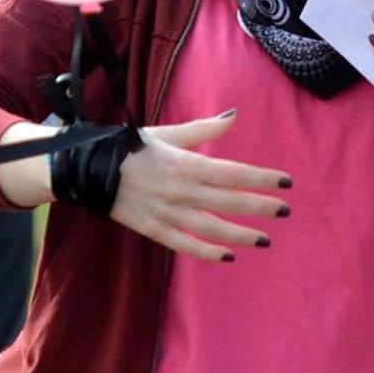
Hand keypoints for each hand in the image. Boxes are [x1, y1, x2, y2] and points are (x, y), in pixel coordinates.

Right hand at [108, 111, 292, 263]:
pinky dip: (207, 253)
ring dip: (241, 235)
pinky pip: (185, 245)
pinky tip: (228, 256)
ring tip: (265, 240)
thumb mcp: (168, 133)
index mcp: (186, 163)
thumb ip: (203, 129)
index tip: (286, 183)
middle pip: (229, 201)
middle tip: (285, 211)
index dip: (262, 178)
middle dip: (261, 207)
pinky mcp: (153, 229)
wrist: (87, 170)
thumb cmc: (132, 148)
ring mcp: (167, 212)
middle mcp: (181, 190)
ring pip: (212, 228)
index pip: (234, 172)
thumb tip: (234, 116)